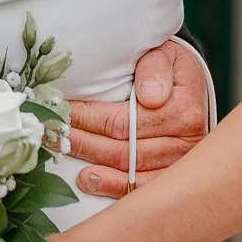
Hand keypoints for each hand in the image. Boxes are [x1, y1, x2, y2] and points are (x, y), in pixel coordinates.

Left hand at [68, 38, 209, 199]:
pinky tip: (89, 181)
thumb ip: (155, 69)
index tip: (63, 112)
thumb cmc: (170, 67)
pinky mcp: (173, 176)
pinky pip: (141, 187)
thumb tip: (149, 96)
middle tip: (53, 134)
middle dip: (83, 141)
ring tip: (64, 152)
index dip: (88, 119)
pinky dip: (113, 187)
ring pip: (129, 171)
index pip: (125, 122)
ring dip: (92, 164)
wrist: (188, 83)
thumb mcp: (165, 54)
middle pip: (123, 150)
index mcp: (183, 109)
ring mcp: (180, 162)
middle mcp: (185, 141)